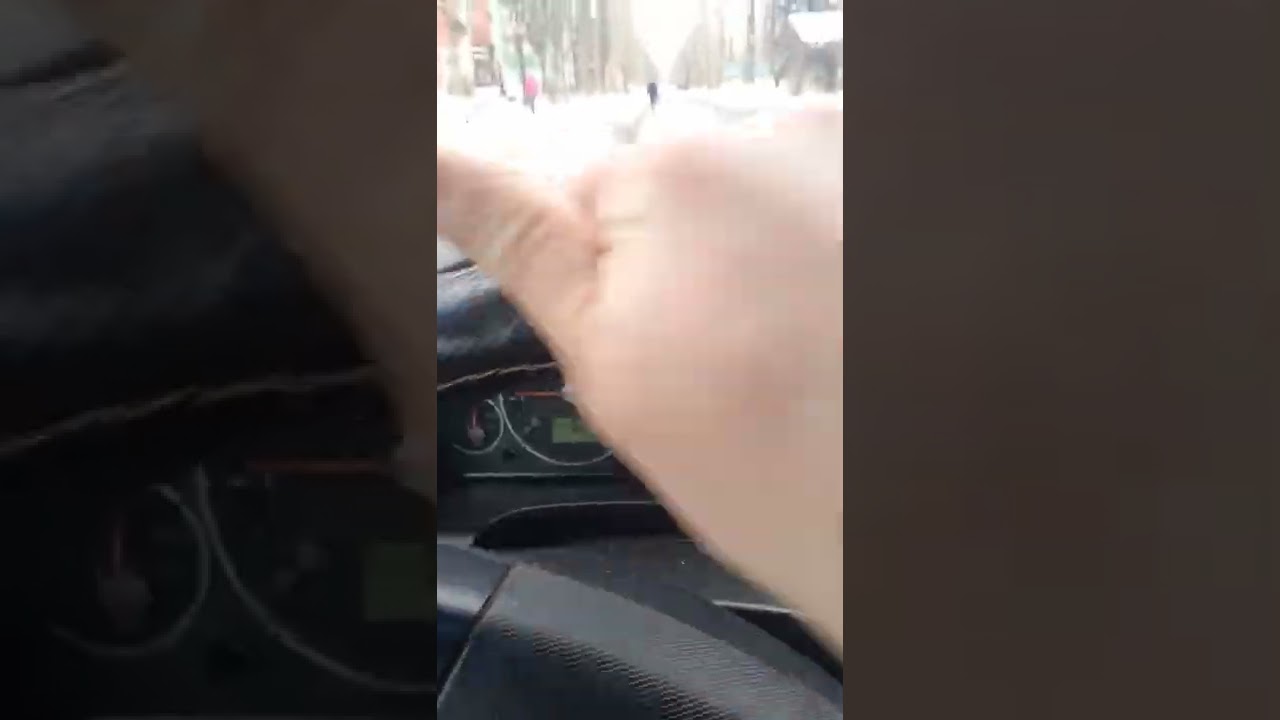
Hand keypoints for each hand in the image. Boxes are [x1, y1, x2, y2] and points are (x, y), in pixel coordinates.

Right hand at [439, 112, 844, 649]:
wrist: (920, 506)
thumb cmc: (761, 463)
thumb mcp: (611, 364)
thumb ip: (519, 241)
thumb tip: (427, 155)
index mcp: (669, 170)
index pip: (582, 195)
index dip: (607, 279)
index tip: (659, 340)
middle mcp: (769, 127)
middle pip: (680, 185)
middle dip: (684, 257)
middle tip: (728, 363)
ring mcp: (850, 150)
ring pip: (757, 193)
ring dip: (762, 251)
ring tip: (800, 350)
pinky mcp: (897, 182)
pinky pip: (825, 201)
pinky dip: (827, 250)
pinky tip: (843, 325)